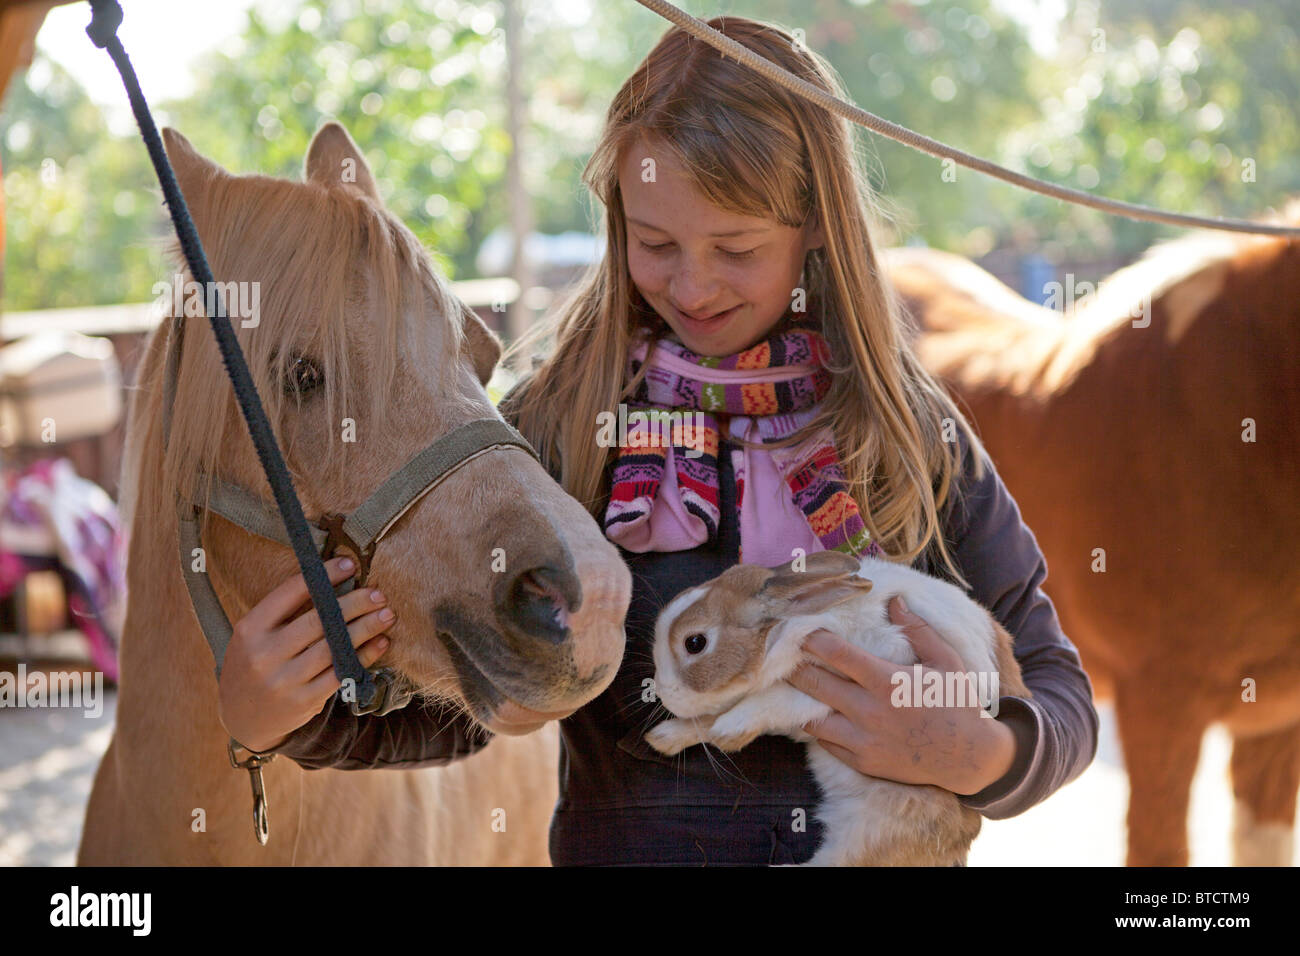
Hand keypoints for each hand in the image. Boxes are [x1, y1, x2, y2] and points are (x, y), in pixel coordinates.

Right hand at [217, 557, 395, 752]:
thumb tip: (332, 580)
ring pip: (334, 647)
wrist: (242, 717)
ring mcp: (284, 680)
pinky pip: (341, 673)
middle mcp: (265, 653)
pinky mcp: (303, 701)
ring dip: (366, 628)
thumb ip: (285, 611)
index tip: (349, 563)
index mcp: (251, 628)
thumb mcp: (254, 635)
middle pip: (319, 621)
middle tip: (378, 593)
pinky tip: (380, 642)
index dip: (324, 575)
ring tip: (386, 614)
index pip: (291, 592)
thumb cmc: (255, 663)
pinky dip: (364, 656)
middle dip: (354, 604)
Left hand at [786, 595, 1016, 795]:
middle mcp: (870, 712)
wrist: (969, 758)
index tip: (799, 629)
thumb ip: (917, 629)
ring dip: (800, 699)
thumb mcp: (945, 660)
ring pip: (812, 718)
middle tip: (781, 654)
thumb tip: (894, 599)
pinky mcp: (863, 762)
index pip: (837, 654)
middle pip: (816, 684)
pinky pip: (825, 742)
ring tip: (790, 683)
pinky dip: (816, 726)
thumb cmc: (957, 703)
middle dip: (794, 667)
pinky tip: (812, 710)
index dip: (813, 640)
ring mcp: (864, 740)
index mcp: (888, 681)